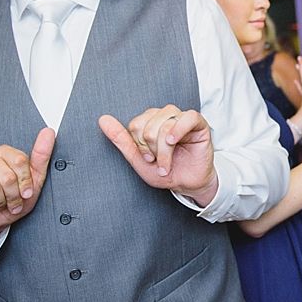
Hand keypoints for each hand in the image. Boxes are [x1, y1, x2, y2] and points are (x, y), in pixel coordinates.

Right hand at [0, 127, 54, 253]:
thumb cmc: (11, 201)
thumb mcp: (34, 183)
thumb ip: (41, 158)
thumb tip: (48, 132)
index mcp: (4, 152)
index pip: (20, 161)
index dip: (25, 182)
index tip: (25, 192)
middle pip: (7, 176)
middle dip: (12, 195)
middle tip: (10, 201)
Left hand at [99, 106, 217, 206]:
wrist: (188, 184)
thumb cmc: (166, 172)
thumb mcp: (139, 160)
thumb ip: (121, 140)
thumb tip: (103, 119)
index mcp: (149, 122)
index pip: (135, 125)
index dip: (139, 146)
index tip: (148, 159)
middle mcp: (164, 116)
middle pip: (148, 125)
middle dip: (151, 149)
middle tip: (158, 162)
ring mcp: (181, 118)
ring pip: (165, 124)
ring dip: (164, 149)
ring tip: (167, 162)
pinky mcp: (198, 124)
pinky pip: (187, 117)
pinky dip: (178, 130)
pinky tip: (173, 142)